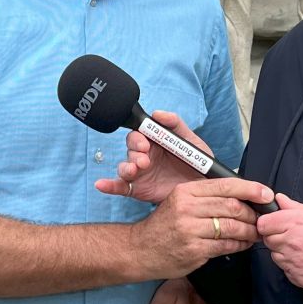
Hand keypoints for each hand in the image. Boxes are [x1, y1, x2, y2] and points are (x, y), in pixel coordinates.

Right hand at [96, 111, 211, 204]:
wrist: (202, 189)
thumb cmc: (196, 163)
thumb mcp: (191, 141)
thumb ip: (176, 124)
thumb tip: (158, 114)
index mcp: (155, 143)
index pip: (140, 134)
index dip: (139, 136)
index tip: (146, 142)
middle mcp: (144, 156)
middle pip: (130, 148)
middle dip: (134, 151)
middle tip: (144, 158)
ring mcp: (139, 173)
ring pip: (124, 167)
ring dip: (126, 167)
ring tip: (136, 170)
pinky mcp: (137, 189)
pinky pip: (119, 187)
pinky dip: (108, 185)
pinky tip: (100, 184)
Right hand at [135, 176, 273, 279]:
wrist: (140, 249)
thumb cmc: (165, 224)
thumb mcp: (180, 201)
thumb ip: (207, 196)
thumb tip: (242, 194)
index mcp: (186, 191)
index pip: (225, 185)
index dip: (251, 189)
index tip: (266, 194)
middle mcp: (187, 208)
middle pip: (232, 206)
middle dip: (252, 214)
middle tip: (261, 219)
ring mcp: (190, 230)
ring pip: (232, 227)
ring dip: (250, 231)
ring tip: (256, 233)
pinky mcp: (194, 250)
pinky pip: (226, 246)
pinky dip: (240, 245)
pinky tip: (244, 244)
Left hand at [257, 192, 302, 295]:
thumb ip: (297, 207)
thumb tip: (280, 200)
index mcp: (295, 223)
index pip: (263, 224)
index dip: (269, 223)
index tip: (276, 224)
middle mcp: (290, 243)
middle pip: (268, 240)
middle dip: (277, 238)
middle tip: (295, 237)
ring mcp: (293, 262)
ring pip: (276, 256)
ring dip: (284, 253)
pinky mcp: (298, 278)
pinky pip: (287, 271)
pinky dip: (294, 267)